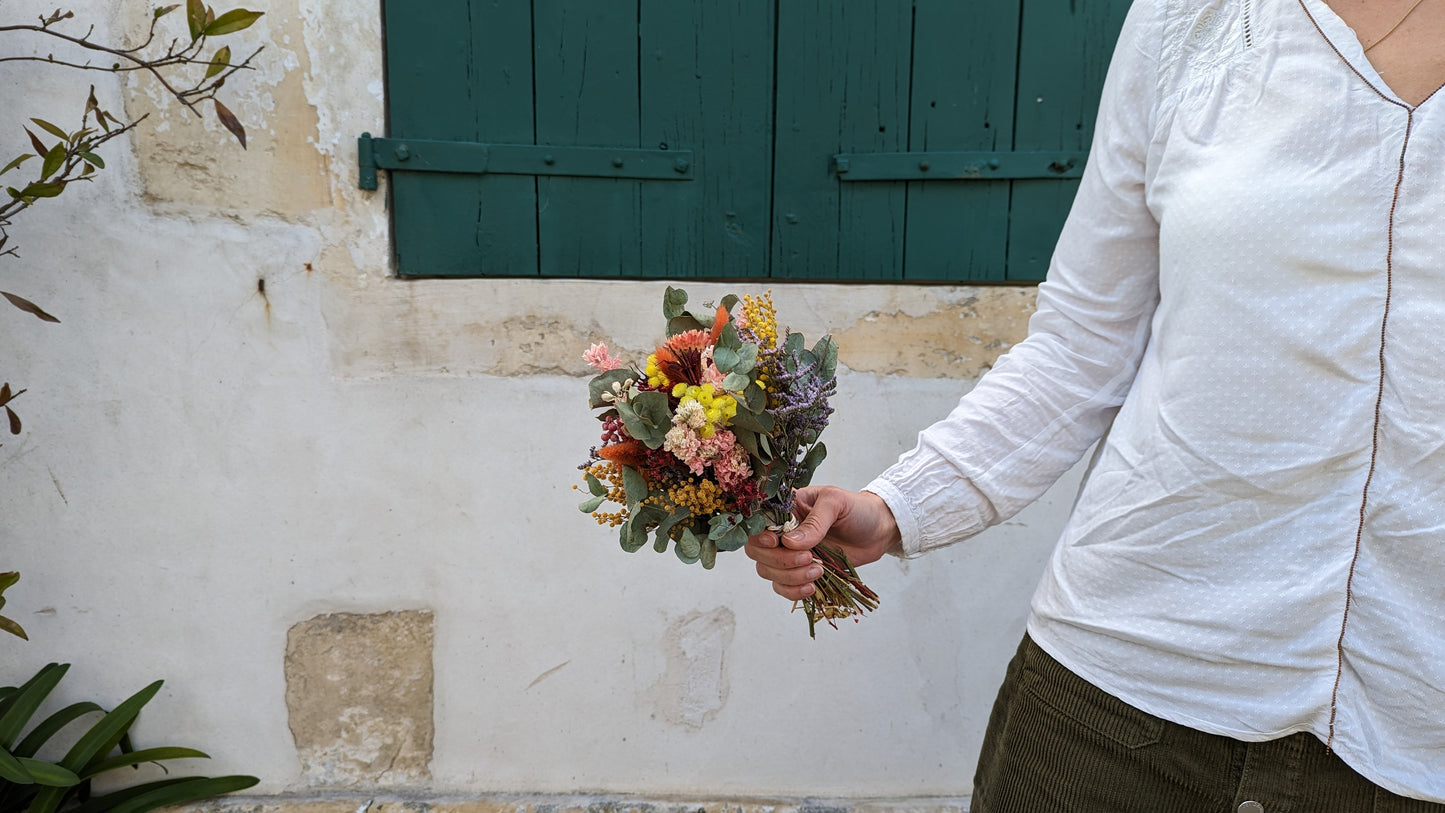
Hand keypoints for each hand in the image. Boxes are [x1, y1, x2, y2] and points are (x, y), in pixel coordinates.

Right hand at [745, 485, 901, 600]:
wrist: (878, 531)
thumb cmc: (857, 509)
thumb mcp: (836, 503)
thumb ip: (815, 521)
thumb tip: (790, 542)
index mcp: (785, 508)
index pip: (757, 523)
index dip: (759, 535)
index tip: (776, 541)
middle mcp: (782, 532)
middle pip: (757, 551)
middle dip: (779, 560)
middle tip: (808, 558)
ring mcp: (789, 554)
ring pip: (768, 571)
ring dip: (789, 577)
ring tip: (818, 571)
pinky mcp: (800, 572)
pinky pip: (783, 587)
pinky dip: (793, 591)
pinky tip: (812, 587)